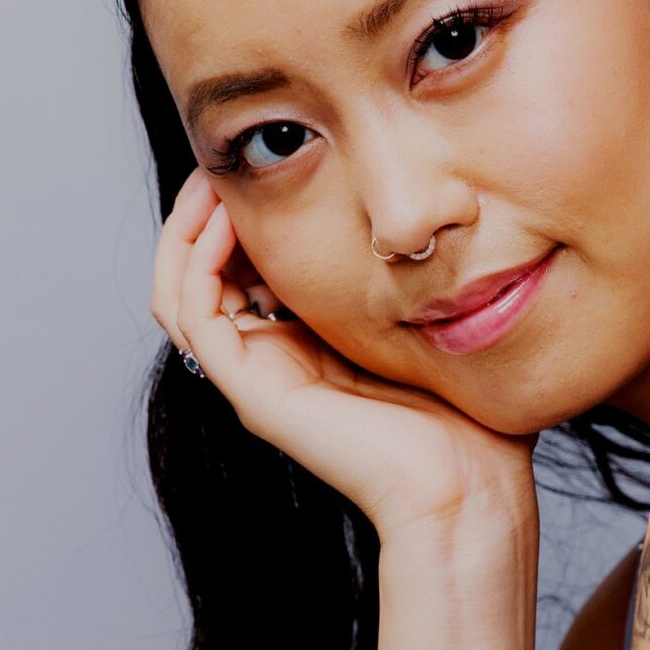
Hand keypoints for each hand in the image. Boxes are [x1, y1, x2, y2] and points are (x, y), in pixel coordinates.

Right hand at [150, 168, 539, 540]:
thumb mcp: (432, 320)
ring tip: (213, 179)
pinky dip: (197, 260)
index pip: (241, 268)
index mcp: (306, 346)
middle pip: (200, 274)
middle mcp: (272, 362)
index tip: (265, 161)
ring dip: (187, 228)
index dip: (241, 211)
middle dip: (205, 209)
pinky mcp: (254, 392)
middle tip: (225, 160)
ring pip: (179, 292)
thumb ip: (405, 274)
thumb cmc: (469, 420)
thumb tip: (416, 211)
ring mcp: (258, 379)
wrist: (469, 490)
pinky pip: (193, 315)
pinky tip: (228, 219)